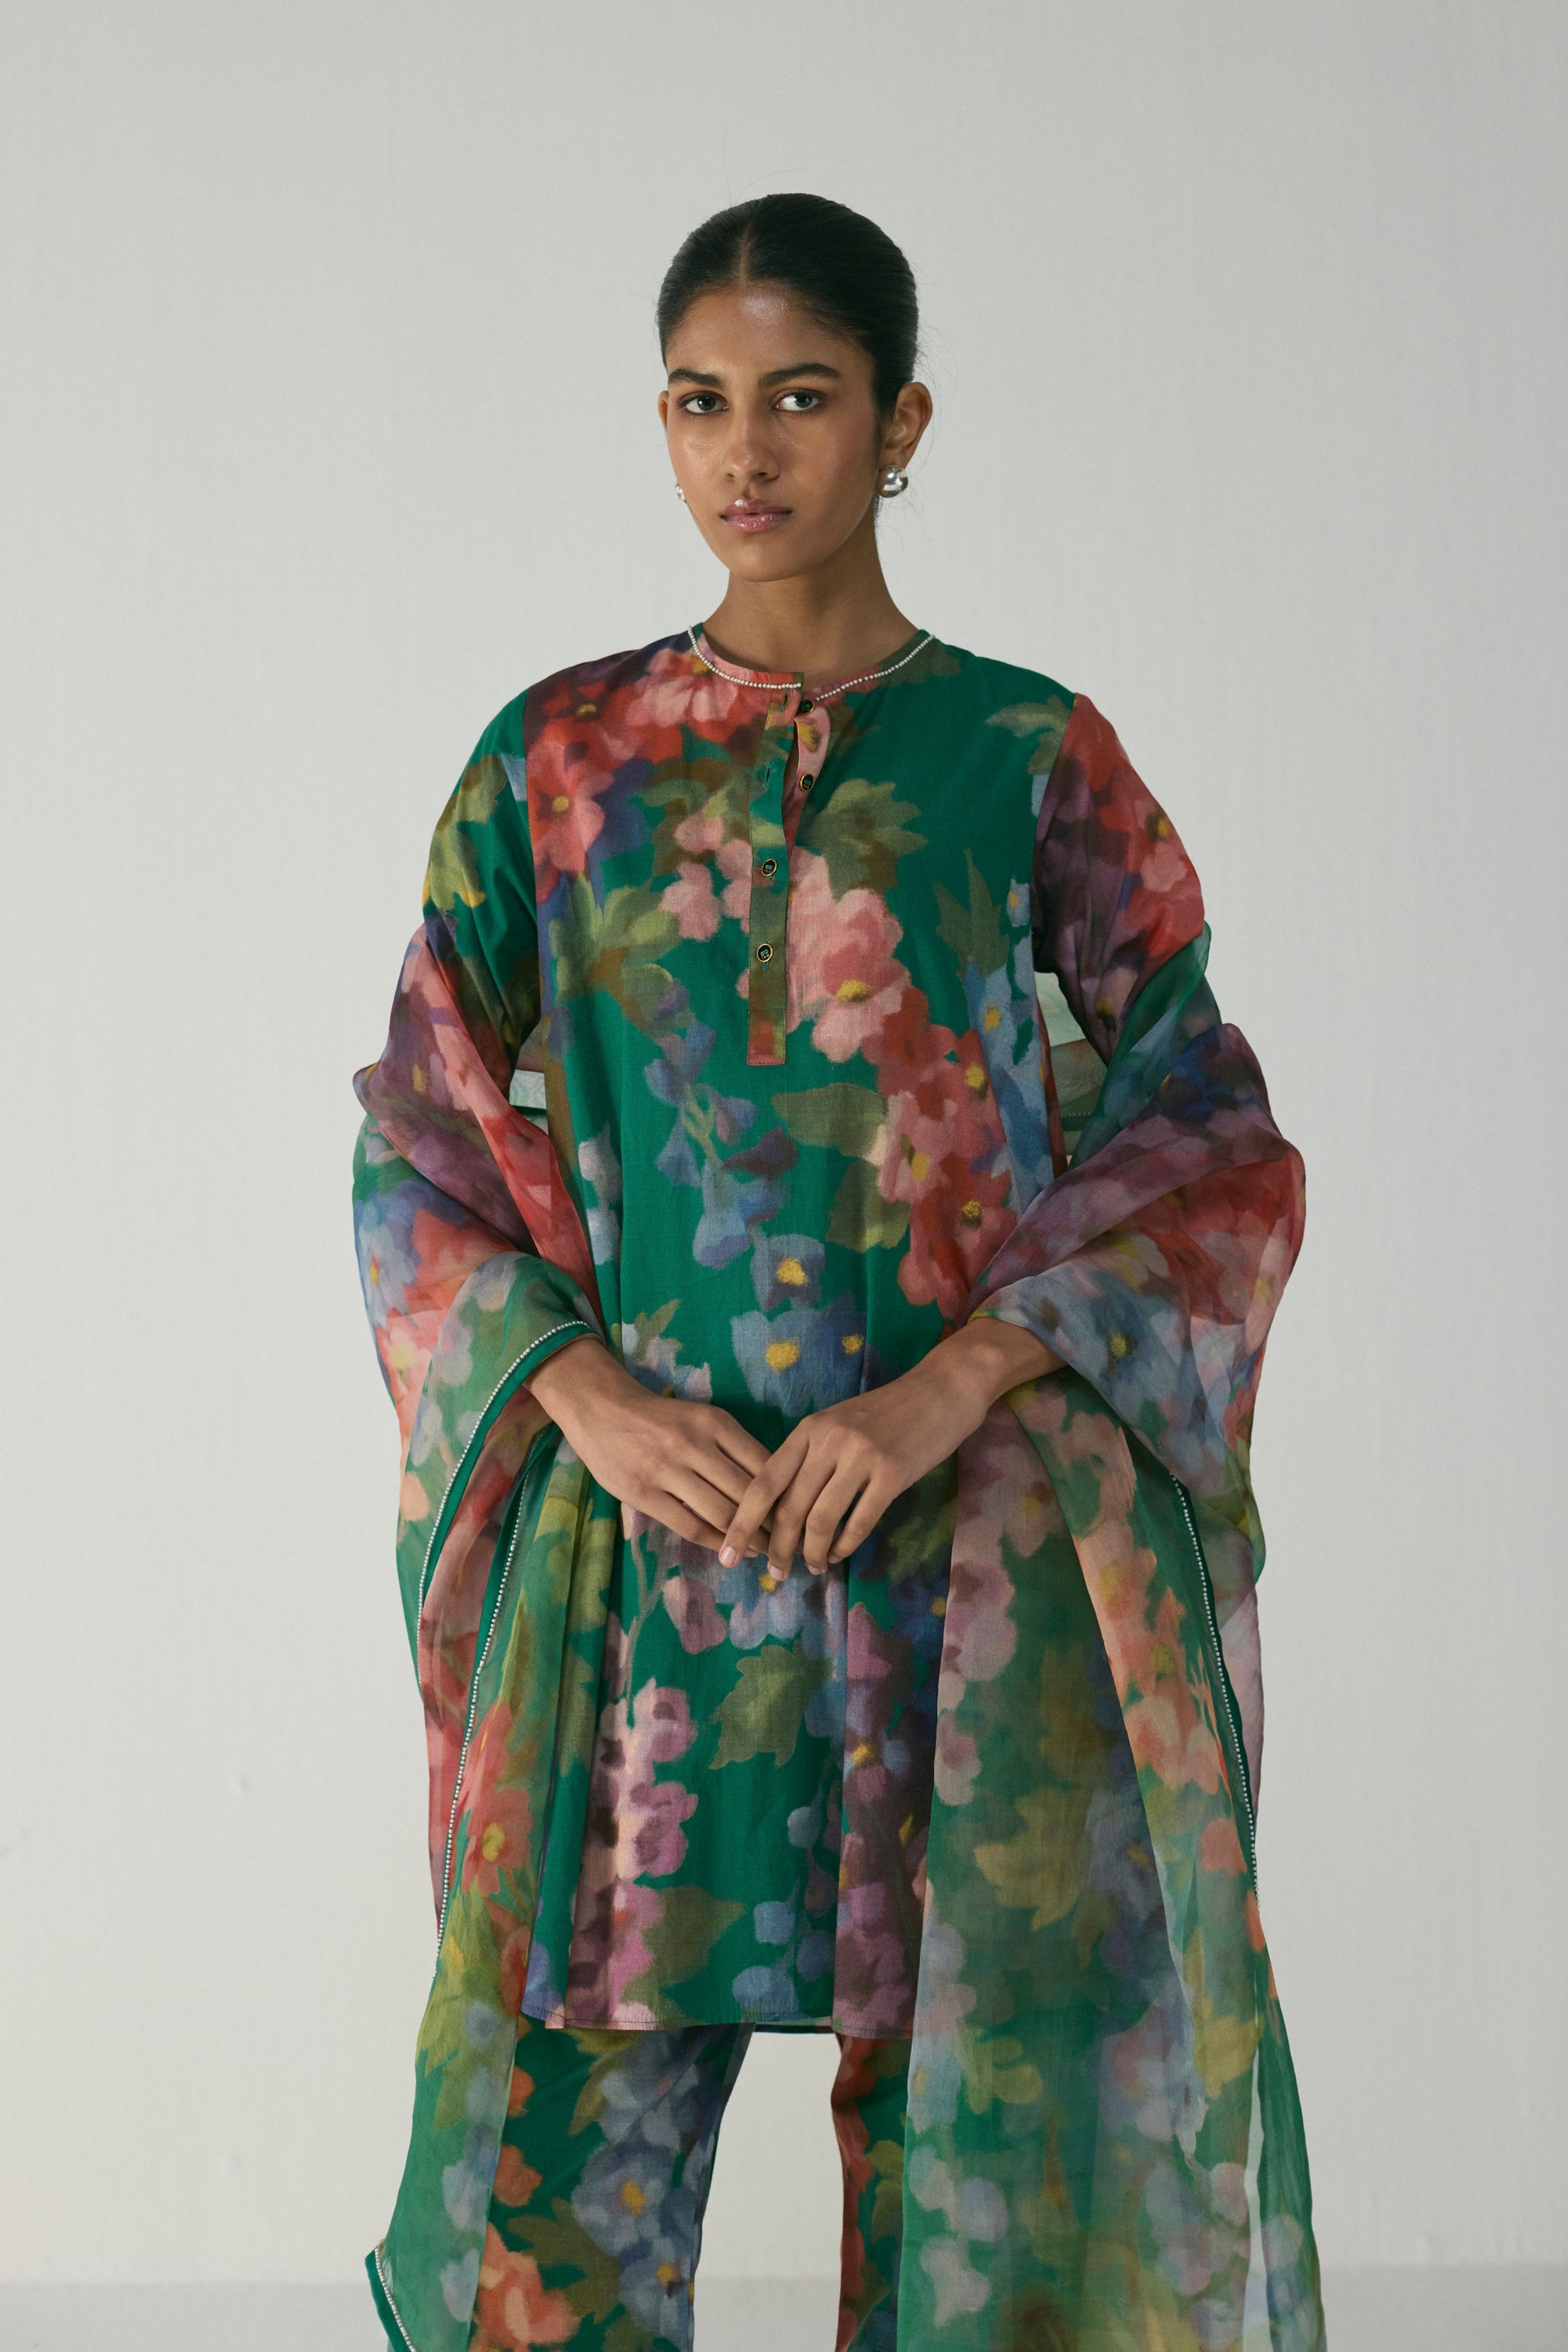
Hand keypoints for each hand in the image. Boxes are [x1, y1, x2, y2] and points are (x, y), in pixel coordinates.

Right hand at [524, 1335, 773, 1550]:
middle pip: (748, 1492)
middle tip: (789, 1543)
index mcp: (715, 1422)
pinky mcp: (644, 1493)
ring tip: (763, 1553)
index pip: (763, 1464)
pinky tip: (728, 1552)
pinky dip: (715, 1542)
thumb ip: (730, 1446)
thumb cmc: (659, 1418)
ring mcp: (668, 1469)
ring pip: (722, 1513)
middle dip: (773, 1523)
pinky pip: (690, 1525)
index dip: (785, 1494)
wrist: (602, 1409)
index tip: (799, 1514)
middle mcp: (695, 1444)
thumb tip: (771, 1485)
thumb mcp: (700, 1418)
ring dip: (747, 1539)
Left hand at [717, 1315, 1061, 1575]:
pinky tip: (841, 1554)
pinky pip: (859, 1522)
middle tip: (773, 1573)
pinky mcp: (893, 1473)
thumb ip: (809, 1458)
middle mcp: (829, 1441)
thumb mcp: (837, 1424)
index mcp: (808, 1430)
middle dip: (775, 1548)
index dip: (741, 1522)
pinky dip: (845, 1545)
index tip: (726, 1552)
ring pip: (821, 1520)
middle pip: (788, 1508)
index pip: (763, 1483)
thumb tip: (780, 1509)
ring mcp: (861, 1457)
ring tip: (813, 1567)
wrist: (941, 1390)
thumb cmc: (887, 1411)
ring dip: (812, 1553)